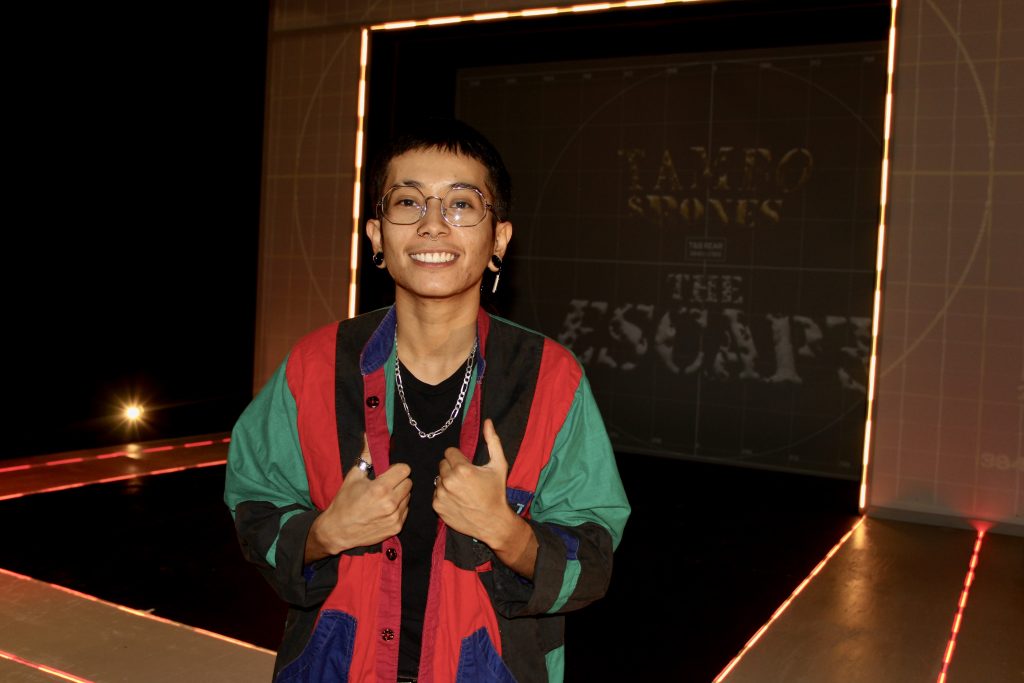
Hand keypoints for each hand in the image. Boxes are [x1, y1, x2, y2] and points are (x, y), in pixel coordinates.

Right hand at [305, 435, 411, 561]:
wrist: (337, 531)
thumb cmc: (344, 502)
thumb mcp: (353, 477)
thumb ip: (366, 456)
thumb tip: (369, 435)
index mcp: (380, 488)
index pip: (405, 469)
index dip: (396, 469)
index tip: (388, 472)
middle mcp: (391, 503)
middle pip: (408, 482)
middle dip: (399, 481)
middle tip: (385, 485)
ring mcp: (395, 517)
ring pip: (408, 497)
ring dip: (399, 495)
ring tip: (383, 498)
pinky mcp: (396, 528)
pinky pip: (406, 511)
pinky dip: (398, 508)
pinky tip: (384, 510)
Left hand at [433, 419, 537, 576]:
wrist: (493, 522)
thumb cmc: (497, 492)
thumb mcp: (499, 465)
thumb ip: (492, 441)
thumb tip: (488, 421)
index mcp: (462, 469)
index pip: (449, 452)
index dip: (459, 458)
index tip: (468, 466)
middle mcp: (449, 481)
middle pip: (442, 464)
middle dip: (452, 468)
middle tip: (465, 478)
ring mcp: (441, 495)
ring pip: (438, 479)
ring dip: (447, 481)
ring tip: (462, 490)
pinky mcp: (437, 506)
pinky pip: (436, 493)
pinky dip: (444, 495)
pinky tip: (457, 500)